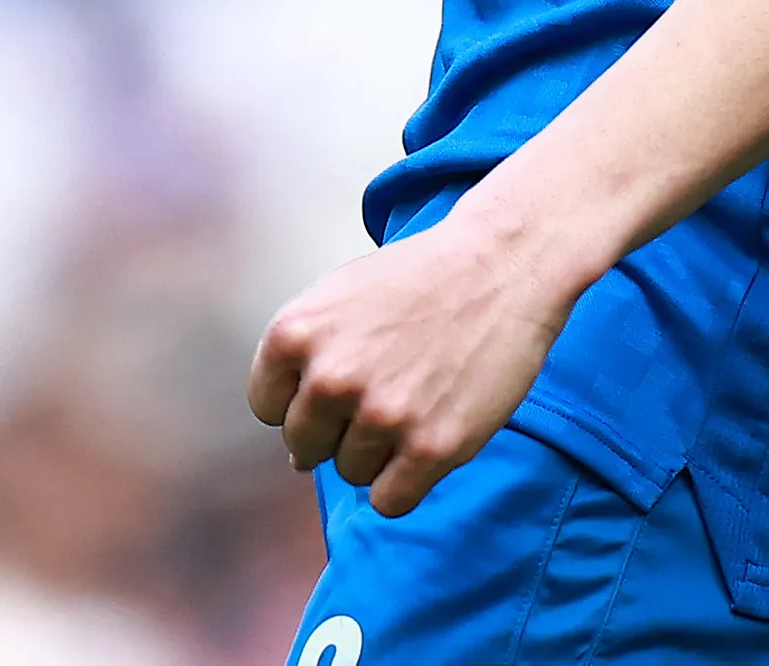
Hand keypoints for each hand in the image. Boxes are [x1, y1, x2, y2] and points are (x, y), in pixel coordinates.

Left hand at [248, 215, 573, 516]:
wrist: (501, 267)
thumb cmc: (419, 281)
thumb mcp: (337, 298)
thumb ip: (303, 364)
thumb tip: (295, 459)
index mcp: (294, 333)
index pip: (267, 407)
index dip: (304, 399)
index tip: (341, 380)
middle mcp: (330, 378)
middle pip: (305, 446)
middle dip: (337, 429)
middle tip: (383, 392)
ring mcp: (381, 415)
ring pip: (351, 472)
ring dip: (378, 451)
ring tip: (415, 402)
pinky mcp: (431, 448)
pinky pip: (390, 501)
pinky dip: (405, 483)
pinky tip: (426, 440)